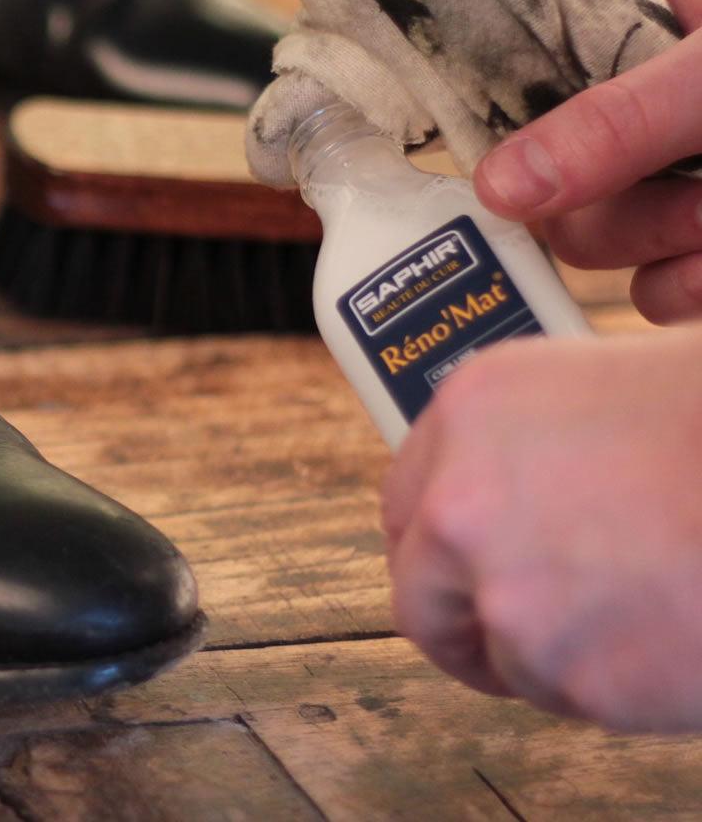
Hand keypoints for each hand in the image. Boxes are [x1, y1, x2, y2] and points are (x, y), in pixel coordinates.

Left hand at [384, 328, 701, 730]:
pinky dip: (610, 685)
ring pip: (497, 654)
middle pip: (421, 592)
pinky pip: (568, 698)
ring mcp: (507, 596)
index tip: (464, 562)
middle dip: (465, 616)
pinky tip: (663, 639)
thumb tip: (535, 464)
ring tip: (634, 615)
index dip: (440, 540)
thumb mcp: (626, 372)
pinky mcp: (567, 674)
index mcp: (473, 411)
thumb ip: (547, 426)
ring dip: (549, 651)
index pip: (407, 501)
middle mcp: (462, 503)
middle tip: (525, 622)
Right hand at [474, 0, 701, 322]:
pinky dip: (688, 284)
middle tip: (680, 184)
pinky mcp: (692, 242)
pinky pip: (647, 288)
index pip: (512, 27)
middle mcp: (639, 84)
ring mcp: (667, 167)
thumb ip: (615, 124)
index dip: (478, 82)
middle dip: (609, 192)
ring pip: (592, 233)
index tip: (457, 127)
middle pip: (541, 160)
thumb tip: (493, 188)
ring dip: (662, 237)